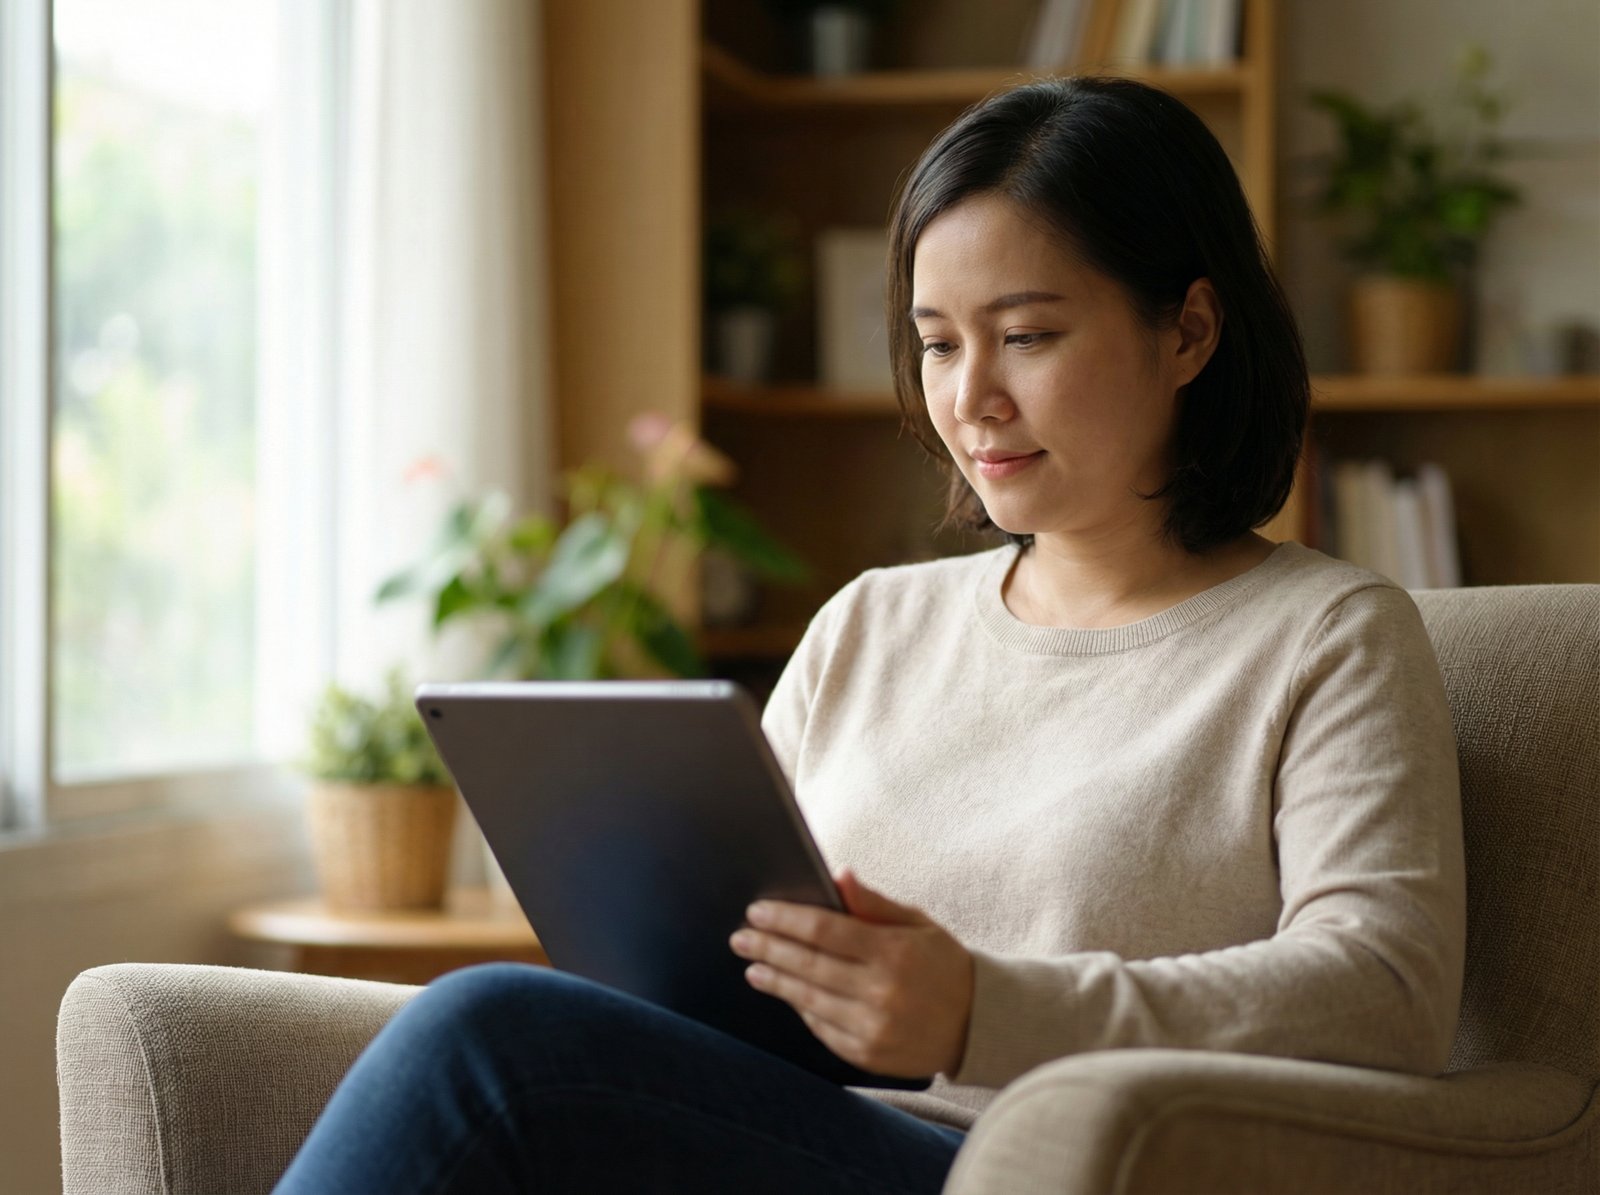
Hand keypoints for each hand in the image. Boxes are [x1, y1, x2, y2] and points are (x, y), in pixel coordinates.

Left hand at [728, 867, 973, 1077]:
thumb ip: (874, 903)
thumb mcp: (918, 923)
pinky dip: (801, 1009)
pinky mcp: (867, 1054)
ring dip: (775, 981)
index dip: (785, 920)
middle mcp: (881, 992)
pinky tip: (787, 993)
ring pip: (808, 1000)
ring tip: (754, 966)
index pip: (824, 931)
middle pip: (808, 965)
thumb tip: (839, 875)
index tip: (756, 912)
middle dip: (768, 948)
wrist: (978, 1023)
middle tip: (740, 938)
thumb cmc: (943, 964)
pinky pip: (822, 1029)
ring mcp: (873, 1027)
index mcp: (893, 952)